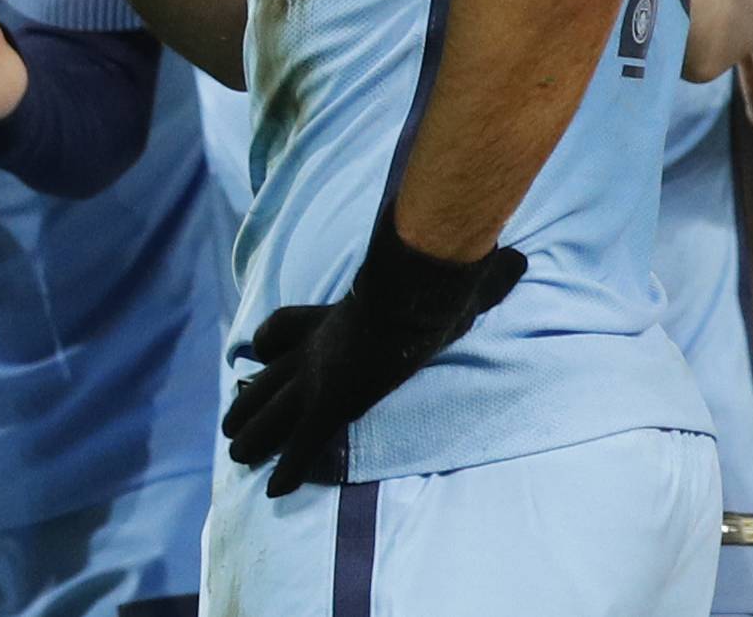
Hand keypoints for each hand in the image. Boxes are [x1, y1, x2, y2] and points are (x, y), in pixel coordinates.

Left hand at [222, 204, 525, 495]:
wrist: (418, 288)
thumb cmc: (435, 280)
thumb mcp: (456, 276)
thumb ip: (482, 275)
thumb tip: (521, 263)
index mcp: (340, 316)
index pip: (289, 325)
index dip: (272, 338)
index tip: (257, 346)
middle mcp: (320, 345)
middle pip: (271, 374)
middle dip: (252, 396)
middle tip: (232, 412)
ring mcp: (321, 375)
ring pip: (271, 409)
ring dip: (252, 431)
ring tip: (234, 452)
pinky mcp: (329, 403)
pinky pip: (301, 443)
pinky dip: (288, 467)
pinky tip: (272, 490)